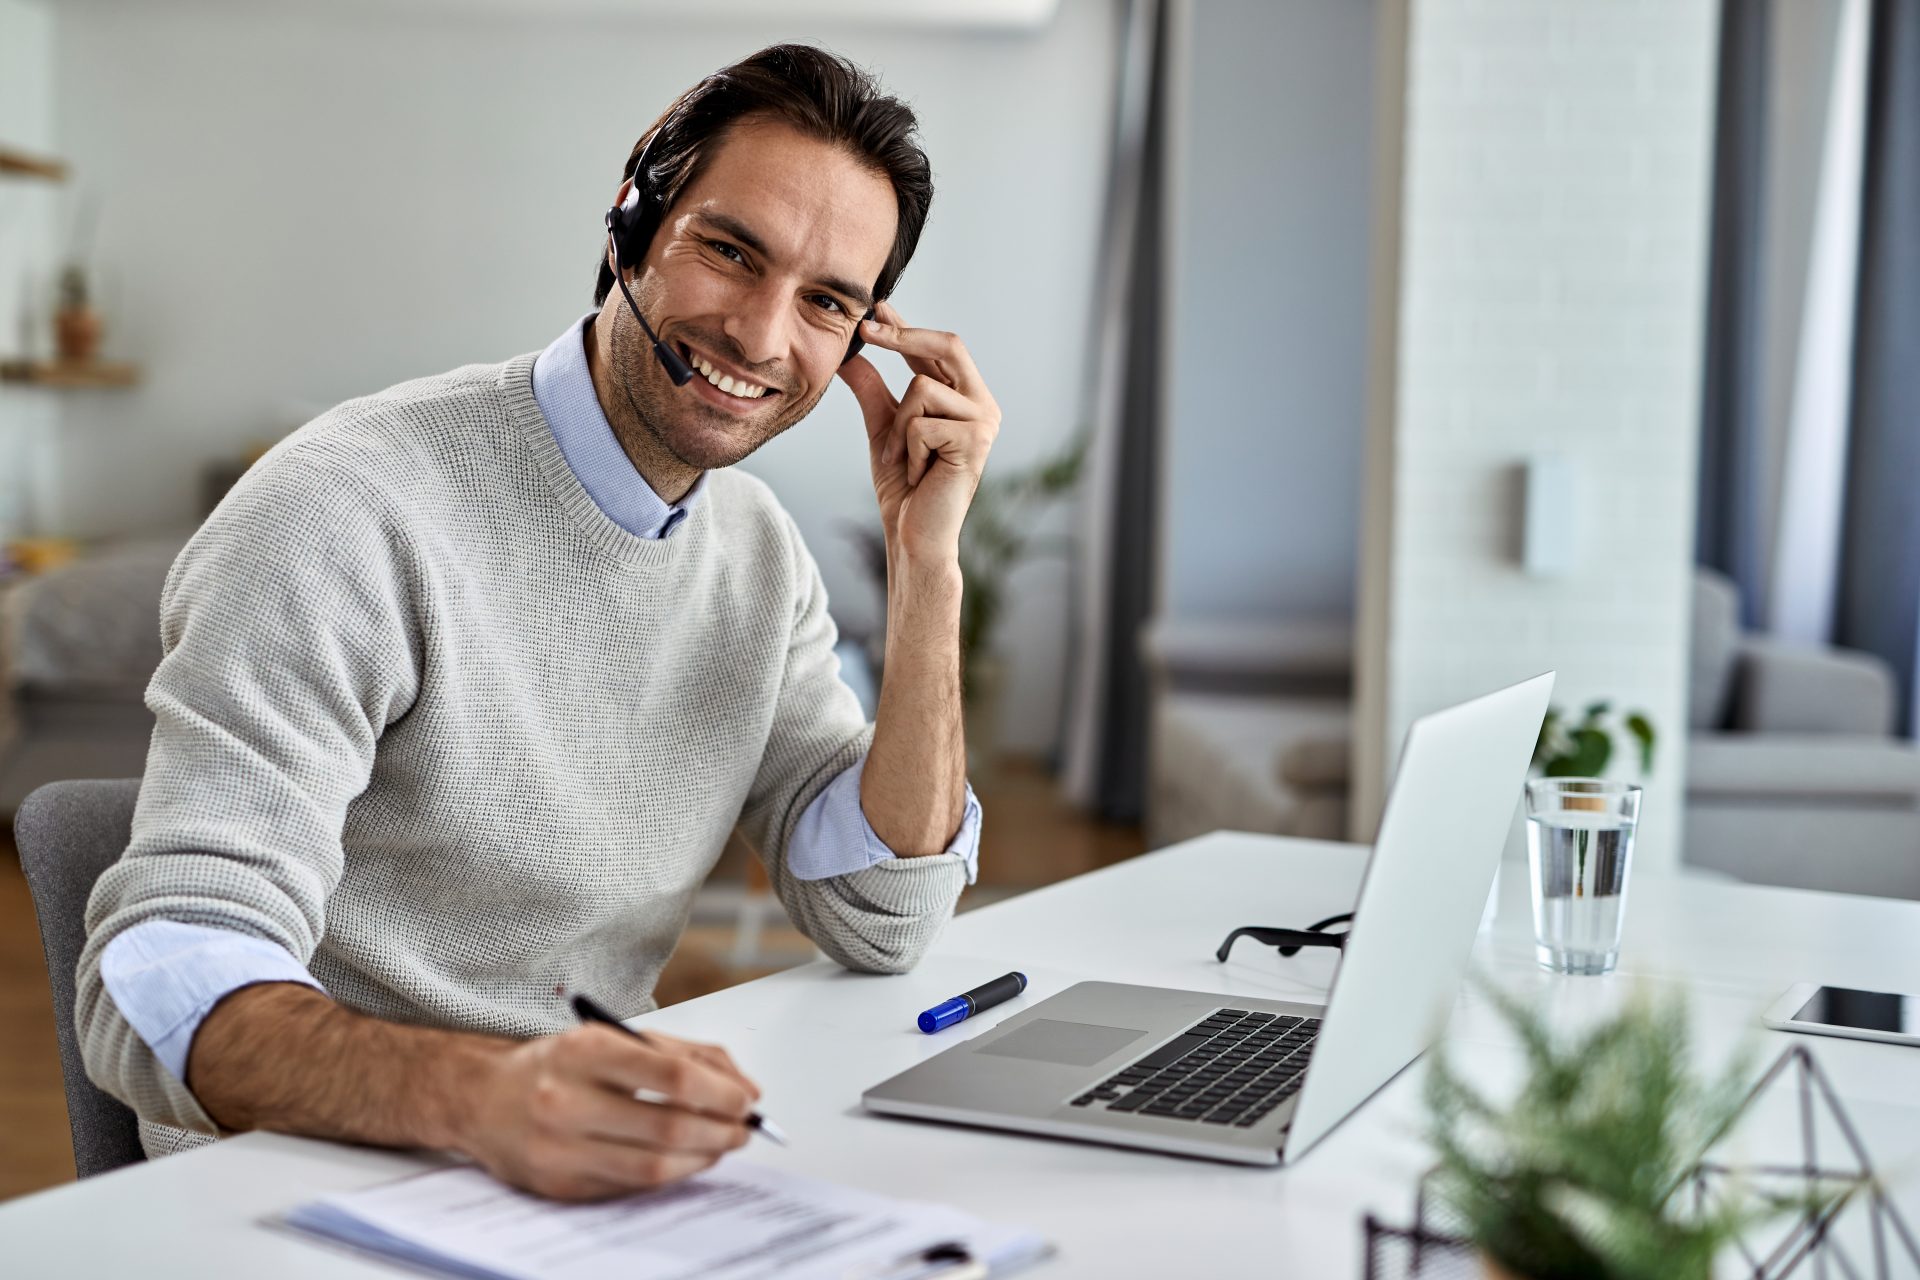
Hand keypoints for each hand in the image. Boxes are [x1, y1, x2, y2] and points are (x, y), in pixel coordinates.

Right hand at [455, 1024, 761, 1201]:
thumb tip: (744, 1088)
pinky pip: (631, 1186)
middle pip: (668, 1125)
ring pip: (653, 1166)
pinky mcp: (560, 1184)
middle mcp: (567, 1099)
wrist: (483, 1099)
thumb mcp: (615, 1038)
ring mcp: (560, 1148)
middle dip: (720, 1131)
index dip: (720, 1092)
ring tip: (721, 1145)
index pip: (672, 1076)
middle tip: (744, 1129)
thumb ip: (684, 1055)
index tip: (746, 1099)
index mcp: (585, 1051)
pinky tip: (686, 1160)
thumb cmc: (559, 1065)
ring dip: (702, 1158)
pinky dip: (671, 1175)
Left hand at [837, 301, 1000, 564]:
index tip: (877, 307)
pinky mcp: (976, 441)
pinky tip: (917, 473)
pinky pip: (921, 422)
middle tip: (865, 330)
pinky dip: (907, 448)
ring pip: (923, 389)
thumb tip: (851, 355)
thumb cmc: (904, 488)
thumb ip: (873, 391)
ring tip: (904, 460)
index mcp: (966, 399)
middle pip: (948, 345)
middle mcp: (983, 405)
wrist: (914, 536)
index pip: (938, 349)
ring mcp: (985, 422)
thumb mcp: (884, 429)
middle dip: (904, 336)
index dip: (908, 326)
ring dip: (899, 426)